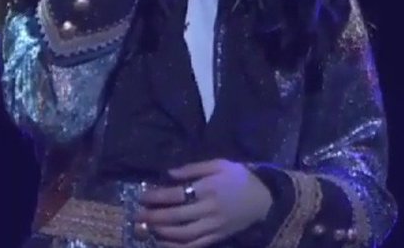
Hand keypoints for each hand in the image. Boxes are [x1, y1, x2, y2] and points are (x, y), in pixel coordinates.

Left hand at [136, 159, 272, 247]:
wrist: (265, 198)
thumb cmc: (240, 177)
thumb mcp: (219, 164)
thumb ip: (193, 168)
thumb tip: (168, 173)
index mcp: (210, 188)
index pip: (177, 195)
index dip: (157, 197)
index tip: (142, 197)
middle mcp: (210, 209)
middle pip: (176, 217)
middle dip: (153, 217)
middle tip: (138, 215)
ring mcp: (214, 226)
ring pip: (183, 235)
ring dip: (162, 233)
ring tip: (148, 228)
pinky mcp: (217, 237)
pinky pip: (194, 246)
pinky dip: (176, 247)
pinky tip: (163, 243)